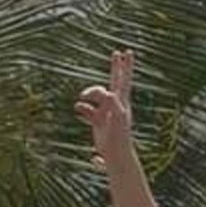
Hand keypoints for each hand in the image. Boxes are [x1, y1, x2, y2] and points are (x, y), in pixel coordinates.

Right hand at [74, 49, 133, 170]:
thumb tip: (106, 92)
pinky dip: (82, 109)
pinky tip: (78, 109)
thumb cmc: (119, 136)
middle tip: (117, 53)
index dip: (125, 66)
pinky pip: (88, 110)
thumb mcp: (116, 117)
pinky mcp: (98, 122)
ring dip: (89, 94)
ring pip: (96, 96)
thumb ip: (112, 103)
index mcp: (121, 101)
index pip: (123, 79)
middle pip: (115, 81)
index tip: (127, 52)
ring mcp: (107, 112)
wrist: (116, 154)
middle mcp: (115, 105)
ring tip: (82, 97)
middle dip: (116, 68)